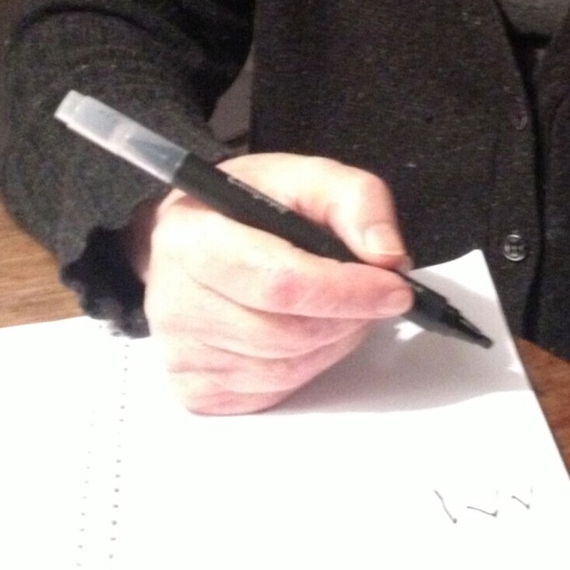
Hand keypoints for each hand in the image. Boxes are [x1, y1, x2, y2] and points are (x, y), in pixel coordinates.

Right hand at [126, 153, 413, 414]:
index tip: (394, 288)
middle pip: (286, 333)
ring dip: (334, 341)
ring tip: (345, 307)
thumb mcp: (305, 178)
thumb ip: (355, 200)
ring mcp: (182, 353)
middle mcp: (175, 301)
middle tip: (378, 296)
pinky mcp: (195, 389)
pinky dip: (308, 366)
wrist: (193, 236)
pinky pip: (271, 392)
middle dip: (349, 317)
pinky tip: (310, 331)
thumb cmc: (246, 206)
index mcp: (193, 238)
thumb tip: (386, 255)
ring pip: (285, 369)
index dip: (346, 290)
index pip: (280, 282)